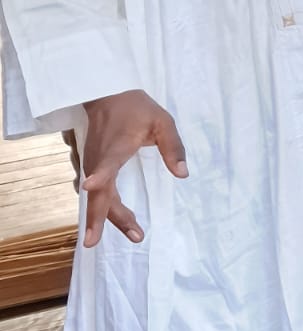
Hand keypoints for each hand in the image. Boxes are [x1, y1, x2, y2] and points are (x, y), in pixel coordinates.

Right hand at [80, 90, 187, 247]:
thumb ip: (173, 146)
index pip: (106, 163)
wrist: (107, 95)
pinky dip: (106, 208)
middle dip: (106, 218)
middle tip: (133, 236)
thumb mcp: (162, 121)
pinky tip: (122, 220)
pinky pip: (98, 193)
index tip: (90, 186)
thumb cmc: (136, 108)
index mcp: (115, 147)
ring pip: (98, 198)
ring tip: (136, 233)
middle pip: (99, 194)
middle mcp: (99, 159)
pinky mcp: (93, 167)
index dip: (99, 175)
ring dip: (112, 218)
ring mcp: (93, 165)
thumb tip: (183, 173)